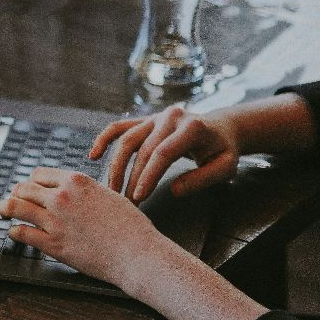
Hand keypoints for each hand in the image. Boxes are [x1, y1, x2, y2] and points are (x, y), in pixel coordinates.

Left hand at [0, 167, 176, 286]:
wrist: (138, 254)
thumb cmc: (131, 228)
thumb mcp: (109, 195)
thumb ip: (86, 191)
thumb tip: (74, 190)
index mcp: (76, 181)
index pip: (39, 174)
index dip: (32, 182)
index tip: (30, 188)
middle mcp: (61, 197)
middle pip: (23, 188)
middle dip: (16, 193)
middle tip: (12, 199)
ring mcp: (55, 220)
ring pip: (15, 206)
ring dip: (5, 208)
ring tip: (2, 211)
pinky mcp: (53, 243)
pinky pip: (22, 233)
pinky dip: (14, 231)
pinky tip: (14, 232)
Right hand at [94, 104, 243, 201]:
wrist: (221, 127)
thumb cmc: (224, 150)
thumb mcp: (225, 167)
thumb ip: (202, 178)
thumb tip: (174, 191)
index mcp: (191, 127)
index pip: (163, 153)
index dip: (149, 176)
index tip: (139, 197)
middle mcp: (169, 117)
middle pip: (142, 149)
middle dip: (132, 177)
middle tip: (127, 202)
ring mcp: (155, 117)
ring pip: (126, 139)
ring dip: (116, 165)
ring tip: (112, 189)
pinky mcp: (145, 120)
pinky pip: (119, 127)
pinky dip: (104, 139)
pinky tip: (94, 155)